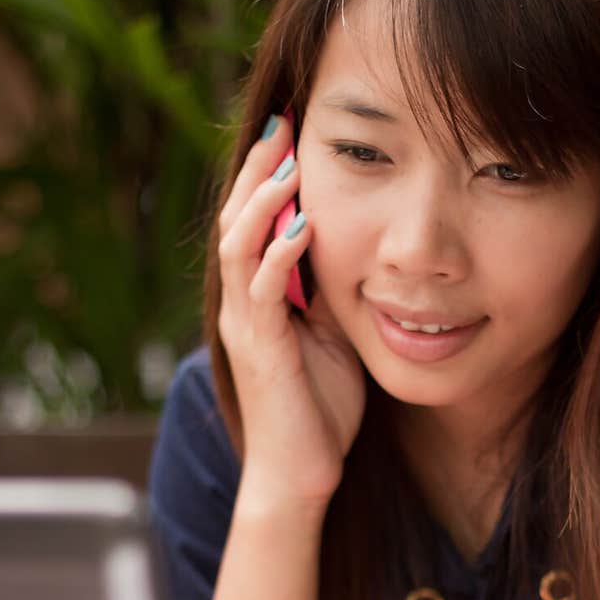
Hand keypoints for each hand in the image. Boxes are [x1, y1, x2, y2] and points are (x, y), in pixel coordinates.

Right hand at [217, 113, 366, 508]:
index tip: (296, 132)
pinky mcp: (259, 352)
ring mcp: (246, 326)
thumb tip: (362, 249)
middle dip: (259, 171)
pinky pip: (262, 292)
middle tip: (283, 124)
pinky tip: (303, 228)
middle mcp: (242, 304)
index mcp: (259, 297)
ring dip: (263, 201)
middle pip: (237, 218)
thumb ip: (334, 292)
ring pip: (239, 245)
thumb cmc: (319, 410)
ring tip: (287, 161)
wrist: (299, 476)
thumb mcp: (334, 337)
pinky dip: (280, 256)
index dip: (271, 177)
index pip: (255, 221)